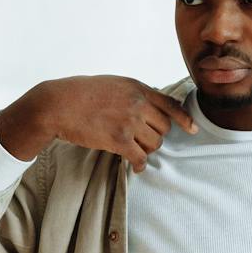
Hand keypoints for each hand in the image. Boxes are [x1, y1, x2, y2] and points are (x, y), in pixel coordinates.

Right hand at [0, 76, 197, 171]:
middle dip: (156, 136)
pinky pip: (140, 157)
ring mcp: (129, 122)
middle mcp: (138, 103)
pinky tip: (136, 167)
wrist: (58, 104)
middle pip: (164, 127)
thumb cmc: (79, 93)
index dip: (184, 119)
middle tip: (143, 141)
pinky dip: (140, 165)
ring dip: (147, 150)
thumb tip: (147, 106)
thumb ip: (132, 94)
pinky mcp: (118, 140)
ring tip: (135, 151)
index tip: (193, 129)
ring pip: (154, 144)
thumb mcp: (112, 84)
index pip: (171, 104)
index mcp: (137, 88)